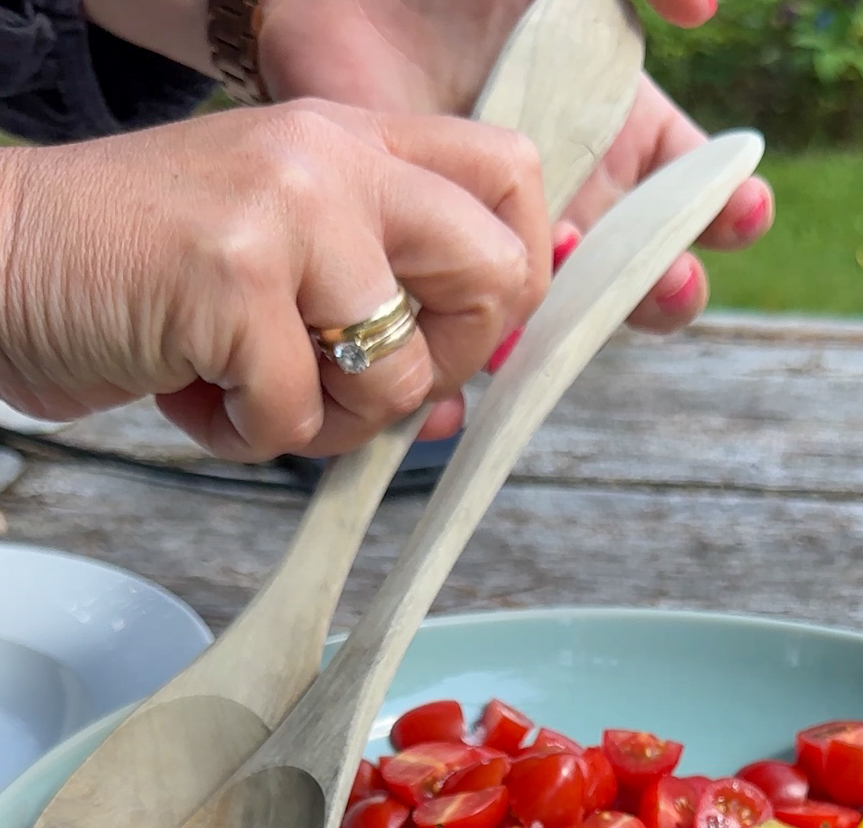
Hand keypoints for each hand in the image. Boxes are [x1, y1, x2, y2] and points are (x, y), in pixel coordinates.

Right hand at [0, 102, 548, 457]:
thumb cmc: (134, 277)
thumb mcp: (278, 259)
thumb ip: (374, 299)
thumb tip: (467, 399)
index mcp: (352, 141)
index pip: (512, 180)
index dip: (511, 283)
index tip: (448, 337)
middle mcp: (332, 159)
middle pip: (496, 278)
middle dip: (436, 368)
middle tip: (345, 381)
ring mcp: (286, 211)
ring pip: (400, 376)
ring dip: (325, 426)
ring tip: (245, 388)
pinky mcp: (234, 281)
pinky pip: (297, 419)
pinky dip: (241, 437)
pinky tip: (189, 391)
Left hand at [256, 0, 772, 329]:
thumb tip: (706, 9)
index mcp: (619, 139)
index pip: (689, 195)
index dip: (723, 210)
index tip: (742, 210)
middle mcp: (573, 200)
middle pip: (638, 273)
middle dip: (666, 286)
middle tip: (671, 281)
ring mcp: (503, 239)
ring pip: (559, 316)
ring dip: (582, 328)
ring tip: (592, 310)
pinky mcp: (433, 263)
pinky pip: (468, 329)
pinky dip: (488, 353)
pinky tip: (504, 348)